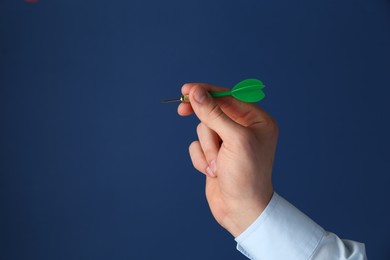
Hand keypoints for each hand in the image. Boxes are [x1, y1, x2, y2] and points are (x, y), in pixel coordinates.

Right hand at [178, 83, 277, 236]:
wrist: (240, 210)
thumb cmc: (246, 175)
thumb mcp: (234, 140)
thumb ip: (214, 114)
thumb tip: (196, 92)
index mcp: (256, 120)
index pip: (228, 98)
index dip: (206, 92)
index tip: (186, 89)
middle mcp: (243, 129)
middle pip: (212, 112)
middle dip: (204, 122)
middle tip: (181, 109)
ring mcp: (227, 143)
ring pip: (203, 130)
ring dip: (208, 149)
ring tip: (218, 165)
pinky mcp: (215, 155)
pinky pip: (197, 146)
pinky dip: (202, 159)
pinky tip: (213, 172)